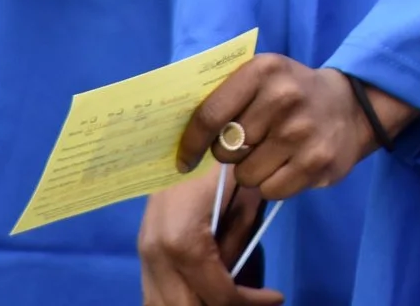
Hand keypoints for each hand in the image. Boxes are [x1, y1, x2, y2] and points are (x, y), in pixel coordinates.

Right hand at [139, 170, 280, 305]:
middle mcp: (156, 256)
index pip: (217, 295)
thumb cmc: (221, 158)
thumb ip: (238, 244)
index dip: (249, 302)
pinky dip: (177, 301)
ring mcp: (144, 255)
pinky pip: (153, 294)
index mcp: (182, 242)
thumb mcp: (244, 198)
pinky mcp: (143, 251)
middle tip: (252, 300)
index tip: (276, 296)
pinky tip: (204, 294)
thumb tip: (237, 278)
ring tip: (230, 298)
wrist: (181, 131)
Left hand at [173, 57, 415, 204]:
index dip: (190, 143)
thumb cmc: (290, 94)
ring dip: (255, 170)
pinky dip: (275, 184)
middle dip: (233, 153)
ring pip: (247, 175)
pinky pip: (271, 190)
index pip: (209, 114)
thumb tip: (173, 131)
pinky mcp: (316, 161)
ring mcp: (301, 130)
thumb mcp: (261, 79)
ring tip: (276, 151)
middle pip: (227, 150)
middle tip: (255, 140)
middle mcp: (283, 97)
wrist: (350, 107)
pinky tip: (291, 163)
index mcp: (263, 70)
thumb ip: (224, 96)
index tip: (184, 160)